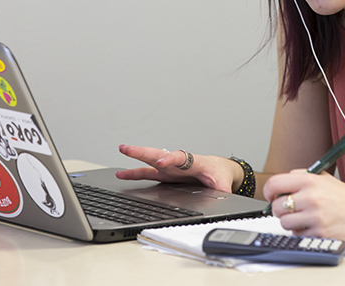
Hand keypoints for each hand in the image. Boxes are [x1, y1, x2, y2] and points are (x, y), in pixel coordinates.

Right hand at [116, 145, 240, 192]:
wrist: (218, 169)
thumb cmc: (219, 173)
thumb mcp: (223, 183)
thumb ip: (222, 189)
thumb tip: (223, 195)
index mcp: (193, 161)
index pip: (180, 158)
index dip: (169, 159)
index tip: (160, 161)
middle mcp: (178, 162)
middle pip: (158, 153)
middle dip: (142, 151)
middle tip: (126, 148)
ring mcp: (170, 168)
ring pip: (150, 160)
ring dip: (135, 157)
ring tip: (121, 150)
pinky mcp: (165, 174)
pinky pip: (148, 173)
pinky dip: (135, 173)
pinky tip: (122, 174)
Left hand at [263, 170, 344, 241]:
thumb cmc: (343, 195)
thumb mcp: (321, 177)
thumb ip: (299, 177)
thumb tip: (278, 186)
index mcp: (309, 181)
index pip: (275, 184)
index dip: (268, 191)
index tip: (270, 196)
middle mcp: (311, 197)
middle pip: (276, 207)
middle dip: (280, 209)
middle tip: (290, 208)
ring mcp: (316, 217)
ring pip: (284, 223)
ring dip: (290, 222)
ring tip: (302, 217)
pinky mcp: (320, 233)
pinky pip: (297, 234)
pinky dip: (301, 231)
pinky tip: (312, 225)